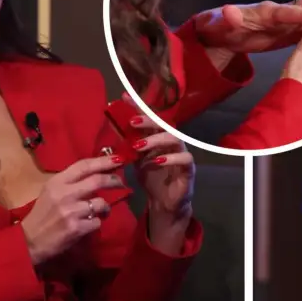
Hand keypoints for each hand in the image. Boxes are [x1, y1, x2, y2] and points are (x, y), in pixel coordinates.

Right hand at [21, 155, 125, 264]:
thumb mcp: (50, 192)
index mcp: (57, 182)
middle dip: (113, 180)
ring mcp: (71, 211)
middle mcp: (64, 194)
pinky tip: (89, 225)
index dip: (103, 161)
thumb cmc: (41, 215)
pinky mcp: (76, 228)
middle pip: (97, 181)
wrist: (29, 241)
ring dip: (105, 207)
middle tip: (121, 183)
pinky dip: (96, 223)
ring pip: (101, 203)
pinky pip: (97, 222)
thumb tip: (95, 174)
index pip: (83, 165)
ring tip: (102, 211)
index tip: (117, 159)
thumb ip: (69, 182)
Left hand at [126, 101, 194, 255]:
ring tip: (139, 145)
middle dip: (148, 120)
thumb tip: (112, 124)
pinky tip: (157, 161)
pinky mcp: (189, 169)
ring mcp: (182, 153)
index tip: (124, 97)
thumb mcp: (135, 158)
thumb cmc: (152, 177)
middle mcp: (172, 141)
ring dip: (156, 140)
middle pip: (164, 123)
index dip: (139, 106)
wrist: (164, 203)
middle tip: (132, 122)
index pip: (150, 117)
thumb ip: (127, 143)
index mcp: (158, 137)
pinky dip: (171, 158)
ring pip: (175, 138)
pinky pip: (185, 159)